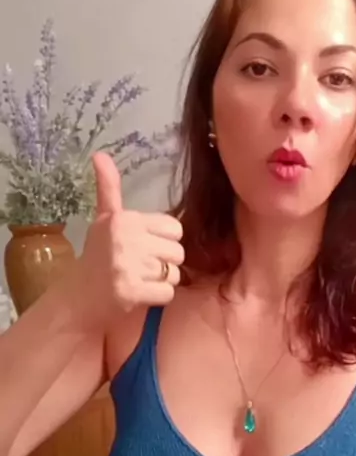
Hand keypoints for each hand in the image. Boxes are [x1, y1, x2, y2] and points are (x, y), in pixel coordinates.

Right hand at [74, 152, 183, 326]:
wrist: (77, 300)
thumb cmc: (96, 259)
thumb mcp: (103, 221)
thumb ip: (109, 189)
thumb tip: (100, 154)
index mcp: (123, 219)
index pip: (174, 228)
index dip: (163, 242)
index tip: (143, 249)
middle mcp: (125, 238)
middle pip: (178, 252)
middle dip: (164, 264)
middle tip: (140, 269)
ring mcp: (128, 266)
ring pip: (174, 273)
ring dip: (160, 282)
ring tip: (138, 281)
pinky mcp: (132, 291)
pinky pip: (167, 293)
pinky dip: (157, 298)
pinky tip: (139, 295)